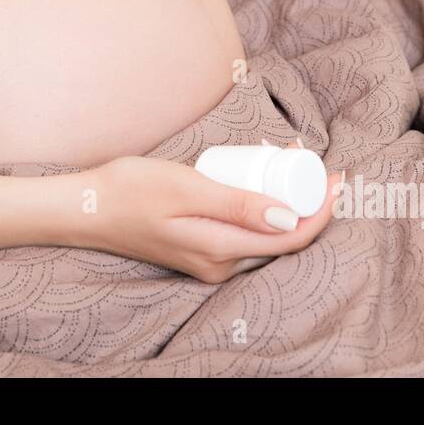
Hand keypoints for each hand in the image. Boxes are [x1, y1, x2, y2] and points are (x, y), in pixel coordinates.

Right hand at [78, 155, 340, 282]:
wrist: (84, 207)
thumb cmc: (130, 191)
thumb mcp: (186, 189)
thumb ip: (237, 206)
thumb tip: (289, 219)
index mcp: (220, 250)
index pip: (290, 237)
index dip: (320, 210)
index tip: (339, 178)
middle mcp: (219, 264)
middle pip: (281, 238)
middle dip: (306, 200)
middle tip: (314, 159)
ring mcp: (208, 261)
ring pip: (263, 234)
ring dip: (284, 200)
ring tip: (291, 160)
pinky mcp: (198, 251)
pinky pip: (243, 232)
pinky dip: (261, 206)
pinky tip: (259, 179)